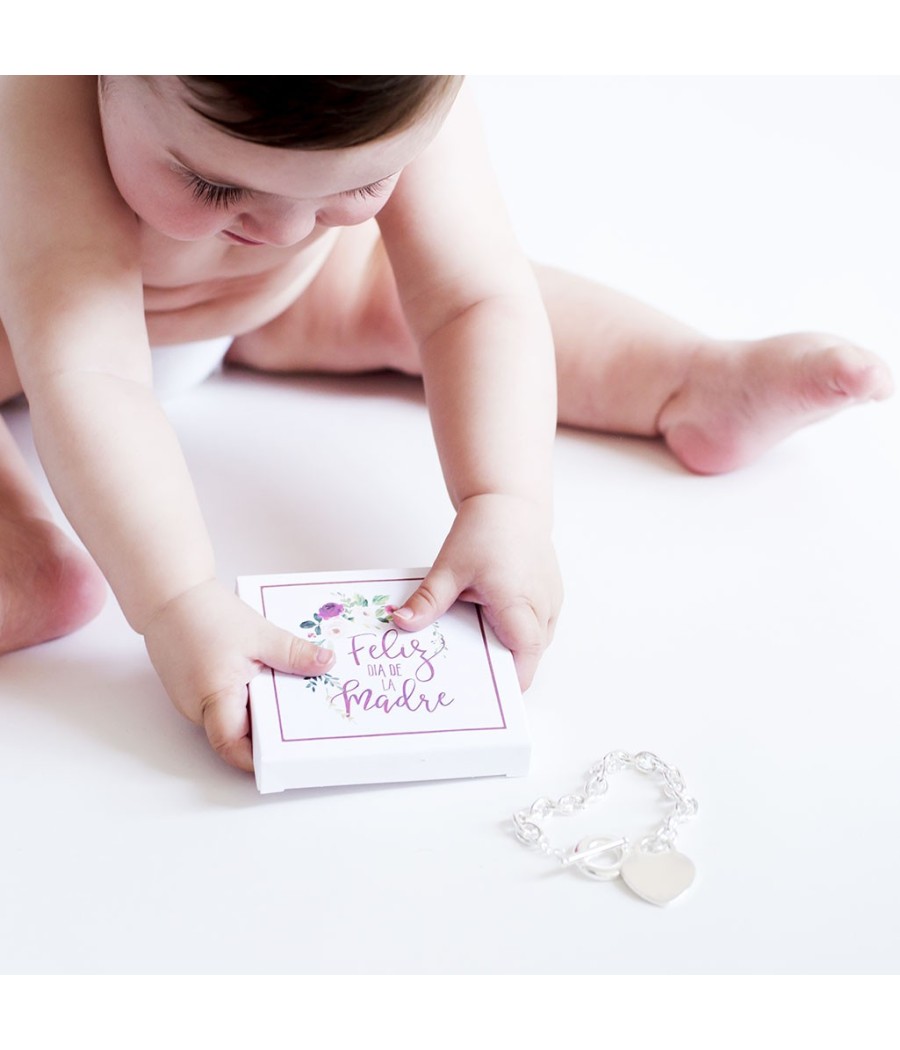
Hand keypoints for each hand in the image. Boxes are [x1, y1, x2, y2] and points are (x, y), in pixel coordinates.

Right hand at [142, 579, 334, 771]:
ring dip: (256, 709)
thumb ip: (294, 654)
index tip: (285, 756)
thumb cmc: (205, 614)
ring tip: (286, 694)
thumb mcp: (260, 634)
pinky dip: (243, 695)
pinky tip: (262, 678)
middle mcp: (198, 708)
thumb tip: (326, 664)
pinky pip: (222, 701)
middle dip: (267, 730)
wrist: (169, 594)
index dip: (257, 759)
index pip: (233, 747)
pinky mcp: (191, 688)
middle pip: (236, 733)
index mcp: (214, 698)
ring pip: (230, 716)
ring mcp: (192, 700)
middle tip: (301, 719)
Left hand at [392, 494, 561, 688]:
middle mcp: (542, 607)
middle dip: (500, 668)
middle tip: (466, 673)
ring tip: (475, 646)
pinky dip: (516, 633)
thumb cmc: (486, 530)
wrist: (511, 502)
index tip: (483, 691)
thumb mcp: (450, 566)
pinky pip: (537, 629)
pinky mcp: (550, 598)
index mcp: (519, 602)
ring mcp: (551, 604)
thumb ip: (428, 599)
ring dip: (509, 649)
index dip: (509, 681)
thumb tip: (401, 623)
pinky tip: (489, 625)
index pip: (524, 657)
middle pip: (527, 657)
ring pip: (533, 645)